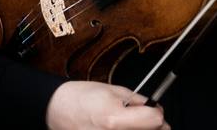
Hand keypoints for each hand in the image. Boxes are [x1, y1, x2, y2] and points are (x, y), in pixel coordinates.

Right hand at [45, 81, 168, 128]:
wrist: (58, 110)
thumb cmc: (82, 98)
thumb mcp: (114, 90)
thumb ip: (138, 102)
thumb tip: (156, 109)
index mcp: (115, 119)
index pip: (155, 121)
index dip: (157, 113)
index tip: (154, 110)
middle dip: (153, 126)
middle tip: (145, 119)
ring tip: (129, 124)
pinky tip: (121, 129)